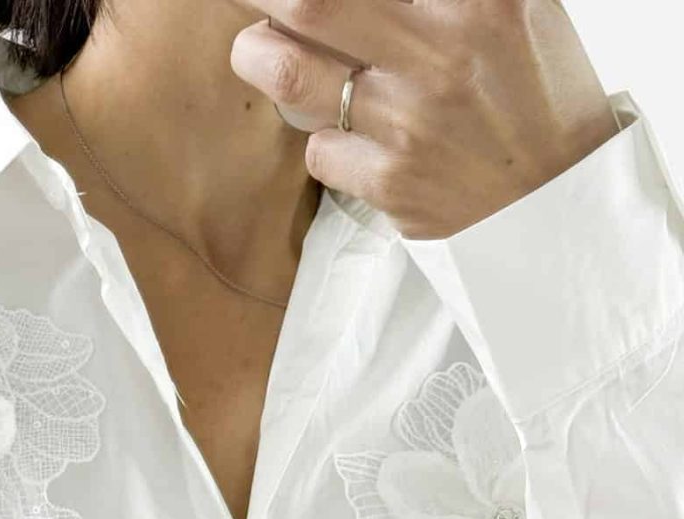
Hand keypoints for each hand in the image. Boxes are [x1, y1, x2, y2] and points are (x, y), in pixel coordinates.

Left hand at [230, 0, 619, 238]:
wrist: (558, 204)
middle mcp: (440, 55)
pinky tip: (337, 130)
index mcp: (477, 0)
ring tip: (255, 50)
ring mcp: (409, 122)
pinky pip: (318, 149)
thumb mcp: (512, 11)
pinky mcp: (390, 182)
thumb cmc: (534, 97)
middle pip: (311, 4)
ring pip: (291, 76)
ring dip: (257, 56)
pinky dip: (317, 135)